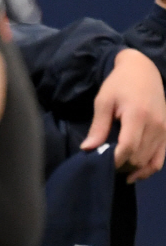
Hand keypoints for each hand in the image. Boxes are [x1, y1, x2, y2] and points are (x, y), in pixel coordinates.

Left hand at [82, 48, 165, 181]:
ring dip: (133, 169)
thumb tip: (87, 149)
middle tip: (104, 164)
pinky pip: (160, 158)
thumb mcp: (103, 101)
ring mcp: (164, 131)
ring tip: (116, 169)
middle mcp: (155, 126)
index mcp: (138, 116)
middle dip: (121, 165)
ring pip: (150, 161)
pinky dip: (148, 169)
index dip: (115, 160)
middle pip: (139, 157)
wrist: (143, 72)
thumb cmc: (119, 84)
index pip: (128, 147)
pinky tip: (134, 174)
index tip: (101, 162)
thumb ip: (98, 127)